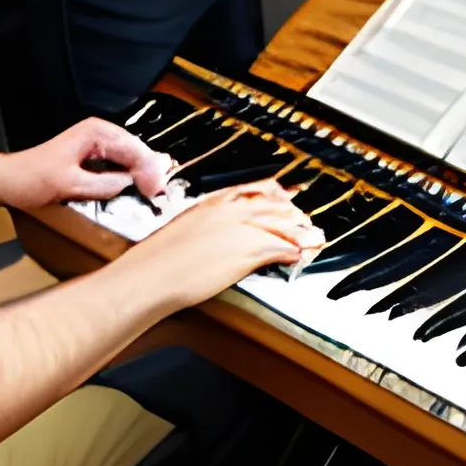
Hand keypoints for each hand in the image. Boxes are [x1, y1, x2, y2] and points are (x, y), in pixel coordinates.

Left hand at [0, 117, 175, 211]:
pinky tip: (136, 185)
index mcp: (96, 132)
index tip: (156, 191)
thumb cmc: (33, 179)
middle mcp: (99, 132)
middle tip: (160, 192)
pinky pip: (119, 160)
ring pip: (129, 154)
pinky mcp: (92, 154)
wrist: (9, 180)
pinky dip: (130, 172)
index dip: (148, 170)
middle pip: (135, 149)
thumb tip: (130, 185)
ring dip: (142, 171)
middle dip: (149, 169)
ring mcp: (95, 141)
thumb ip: (104, 185)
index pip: (133, 149)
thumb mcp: (71, 185)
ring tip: (153, 190)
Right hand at [124, 180, 322, 303]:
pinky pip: (279, 246)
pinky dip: (293, 251)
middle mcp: (229, 209)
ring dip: (300, 233)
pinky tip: (300, 255)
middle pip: (272, 206)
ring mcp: (240, 228)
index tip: (289, 195)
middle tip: (307, 221)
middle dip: (293, 214)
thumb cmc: (157, 261)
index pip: (254, 190)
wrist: (151, 275)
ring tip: (314, 239)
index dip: (276, 193)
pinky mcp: (247, 249)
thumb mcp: (184, 232)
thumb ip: (206, 229)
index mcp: (212, 202)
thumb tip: (217, 238)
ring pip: (280, 225)